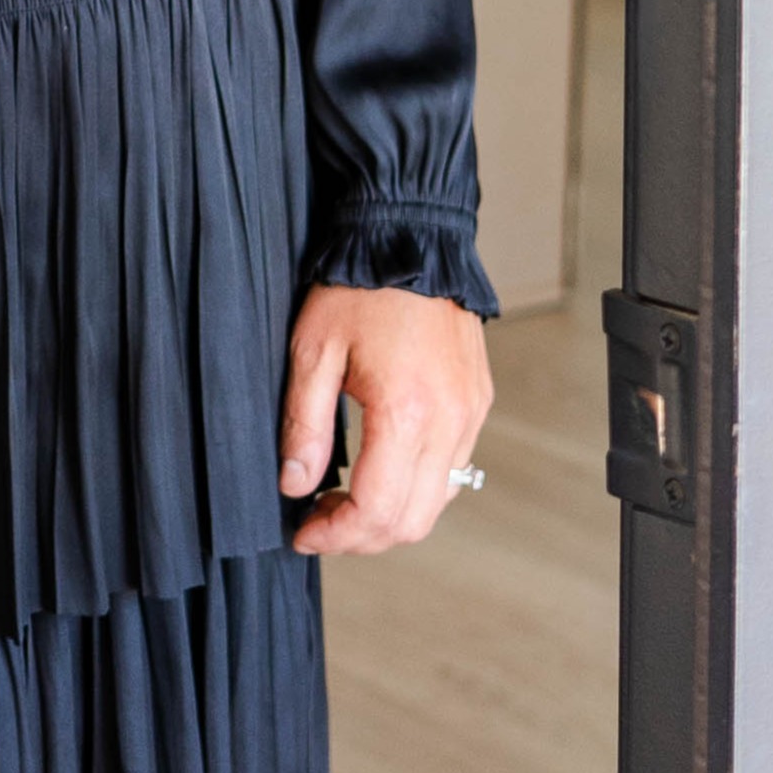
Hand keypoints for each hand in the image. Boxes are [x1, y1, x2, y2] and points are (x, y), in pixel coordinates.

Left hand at [279, 281, 492, 555]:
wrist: (411, 235)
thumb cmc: (359, 287)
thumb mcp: (312, 351)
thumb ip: (303, 425)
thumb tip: (296, 484)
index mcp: (407, 411)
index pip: (378, 509)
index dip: (337, 535)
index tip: (304, 533)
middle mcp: (450, 420)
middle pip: (414, 520)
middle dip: (362, 537)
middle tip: (320, 523)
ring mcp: (470, 413)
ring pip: (440, 502)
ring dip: (391, 516)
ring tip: (344, 500)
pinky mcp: (477, 402)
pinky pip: (455, 470)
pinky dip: (418, 488)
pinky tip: (381, 470)